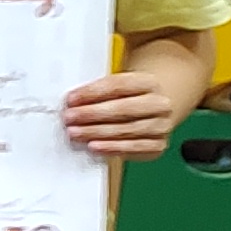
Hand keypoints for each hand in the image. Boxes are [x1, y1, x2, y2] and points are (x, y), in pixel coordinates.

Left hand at [63, 68, 186, 160]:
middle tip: (69, 118)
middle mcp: (160, 104)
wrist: (155, 110)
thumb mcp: (118, 86)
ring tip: (75, 133)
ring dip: (97, 132)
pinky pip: (134, 148)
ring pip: (127, 130)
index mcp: (149, 82)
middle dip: (92, 114)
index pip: (118, 85)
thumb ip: (98, 92)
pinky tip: (94, 146)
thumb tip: (71, 102)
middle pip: (123, 109)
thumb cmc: (128, 97)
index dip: (92, 92)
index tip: (71, 99)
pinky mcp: (158, 145)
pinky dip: (112, 148)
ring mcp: (161, 126)